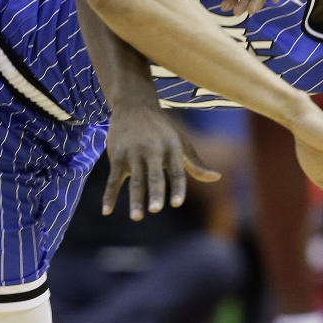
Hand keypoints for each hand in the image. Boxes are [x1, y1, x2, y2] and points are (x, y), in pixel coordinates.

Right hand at [103, 103, 219, 219]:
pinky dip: (109, 196)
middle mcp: (153, 150)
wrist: (134, 104)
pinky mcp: (117, 155)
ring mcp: (133, 153)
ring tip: (136, 217)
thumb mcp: (180, 142)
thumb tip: (216, 178)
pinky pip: (113, 179)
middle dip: (155, 192)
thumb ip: (195, 164)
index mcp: (172, 148)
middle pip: (154, 175)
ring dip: (135, 199)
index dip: (177, 187)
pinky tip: (106, 211)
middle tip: (156, 209)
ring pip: (134, 180)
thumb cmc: (161, 129)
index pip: (176, 171)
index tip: (177, 203)